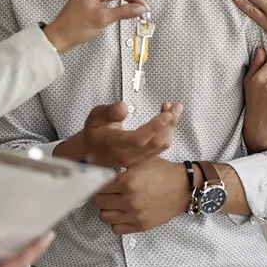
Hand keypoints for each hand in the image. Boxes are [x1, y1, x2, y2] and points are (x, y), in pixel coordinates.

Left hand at [44, 0, 147, 52]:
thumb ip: (124, 12)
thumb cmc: (75, 27)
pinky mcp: (92, 1)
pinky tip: (126, 12)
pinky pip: (110, 1)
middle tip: (144, 12)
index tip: (145, 7)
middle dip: (132, 0)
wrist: (59, 38)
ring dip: (127, 3)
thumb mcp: (102, 19)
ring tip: (138, 13)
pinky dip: (119, 6)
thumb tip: (140, 9)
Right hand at [60, 102, 181, 167]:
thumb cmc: (94, 131)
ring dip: (170, 127)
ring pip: (160, 145)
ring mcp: (137, 159)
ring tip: (171, 108)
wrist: (91, 152)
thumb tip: (124, 106)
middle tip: (176, 106)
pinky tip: (167, 119)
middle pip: (155, 142)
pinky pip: (160, 147)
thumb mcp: (95, 116)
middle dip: (169, 124)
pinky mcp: (143, 158)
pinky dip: (167, 132)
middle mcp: (128, 155)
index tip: (167, 113)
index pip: (139, 138)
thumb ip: (109, 112)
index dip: (155, 127)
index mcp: (115, 144)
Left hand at [91, 157, 188, 233]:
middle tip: (106, 192)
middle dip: (100, 196)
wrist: (184, 188)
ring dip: (107, 210)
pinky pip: (116, 229)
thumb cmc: (163, 171)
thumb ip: (122, 164)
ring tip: (114, 203)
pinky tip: (122, 213)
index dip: (97, 183)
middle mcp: (128, 200)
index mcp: (127, 181)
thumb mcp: (141, 161)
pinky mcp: (141, 225)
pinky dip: (116, 222)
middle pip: (98, 202)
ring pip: (104, 217)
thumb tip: (102, 164)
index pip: (98, 186)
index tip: (99, 182)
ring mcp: (134, 215)